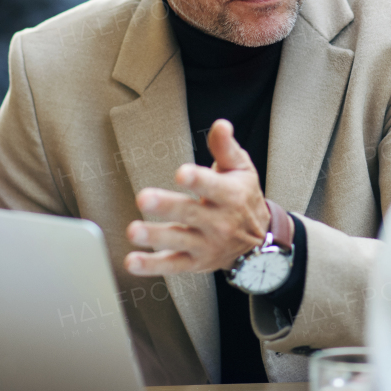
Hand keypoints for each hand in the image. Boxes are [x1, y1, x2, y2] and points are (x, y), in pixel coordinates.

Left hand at [124, 119, 271, 275]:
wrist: (259, 242)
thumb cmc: (244, 197)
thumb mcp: (241, 169)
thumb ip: (226, 148)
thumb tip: (221, 124)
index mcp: (231, 196)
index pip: (214, 187)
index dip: (198, 180)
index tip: (182, 173)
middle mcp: (219, 222)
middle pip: (190, 213)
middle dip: (167, 205)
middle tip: (143, 197)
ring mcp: (206, 244)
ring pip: (178, 240)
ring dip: (154, 236)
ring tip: (133, 230)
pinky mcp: (194, 262)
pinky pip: (172, 265)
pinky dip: (152, 265)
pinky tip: (131, 261)